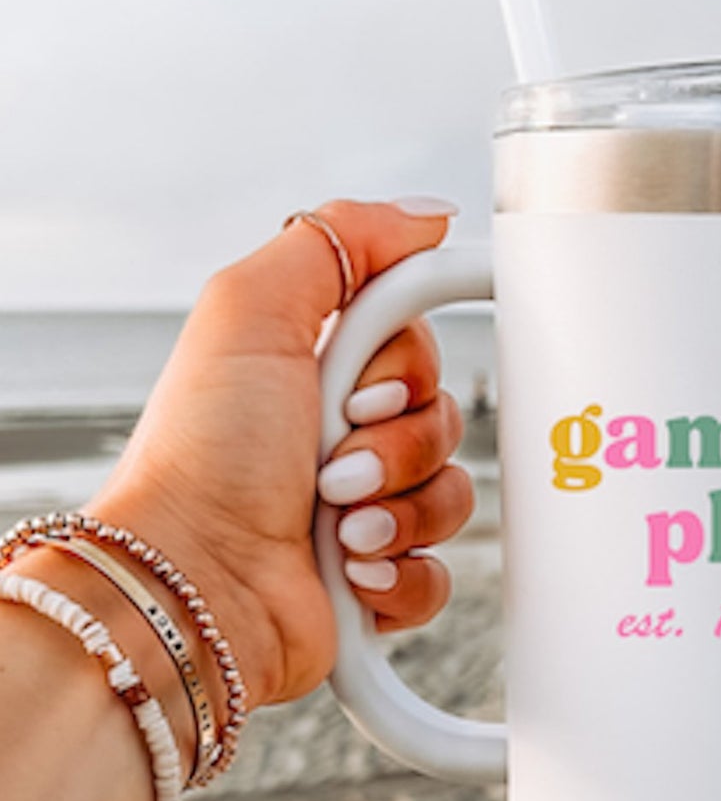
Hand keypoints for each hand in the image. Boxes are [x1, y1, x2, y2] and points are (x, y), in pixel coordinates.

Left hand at [88, 199, 474, 710]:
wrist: (190, 584)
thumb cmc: (201, 457)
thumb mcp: (250, 310)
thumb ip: (339, 241)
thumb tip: (426, 216)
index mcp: (315, 368)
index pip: (417, 339)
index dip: (410, 360)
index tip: (377, 380)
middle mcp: (340, 436)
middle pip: (443, 416)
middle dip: (398, 440)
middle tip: (332, 456)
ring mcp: (361, 511)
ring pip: (451, 494)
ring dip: (399, 509)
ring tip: (336, 522)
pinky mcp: (376, 580)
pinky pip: (441, 572)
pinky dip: (402, 574)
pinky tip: (352, 570)